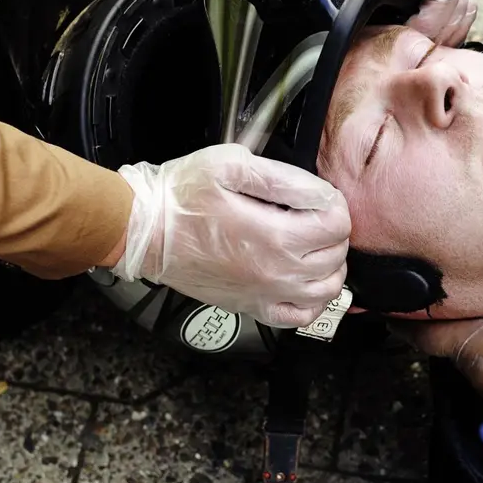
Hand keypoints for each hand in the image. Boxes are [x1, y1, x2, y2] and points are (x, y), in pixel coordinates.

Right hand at [108, 144, 350, 327]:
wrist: (145, 232)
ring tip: (314, 246)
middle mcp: (277, 272)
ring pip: (327, 289)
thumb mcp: (231, 166)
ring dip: (330, 265)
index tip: (319, 197)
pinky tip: (305, 281)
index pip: (337, 225)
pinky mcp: (252, 308)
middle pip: (336, 255)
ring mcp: (266, 294)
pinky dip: (314, 301)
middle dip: (333, 232)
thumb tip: (319, 193)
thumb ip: (282, 179)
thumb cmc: (181, 197)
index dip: (334, 204)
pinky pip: (301, 316)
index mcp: (275, 236)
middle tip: (313, 216)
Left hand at [398, 211, 482, 430]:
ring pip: (473, 350)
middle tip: (429, 293)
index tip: (382, 304)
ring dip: (469, 329)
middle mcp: (475, 368)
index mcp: (468, 346)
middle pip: (444, 338)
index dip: (400, 317)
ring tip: (469, 304)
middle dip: (437, 317)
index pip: (419, 331)